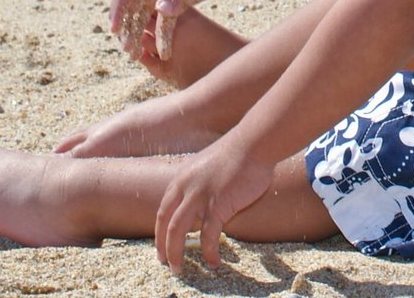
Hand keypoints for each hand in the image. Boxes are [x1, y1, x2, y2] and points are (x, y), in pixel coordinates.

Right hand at [109, 0, 229, 61]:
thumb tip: (161, 10)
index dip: (118, 9)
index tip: (114, 28)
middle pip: (131, 6)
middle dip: (126, 27)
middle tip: (126, 49)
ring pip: (143, 16)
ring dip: (138, 34)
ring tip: (134, 55)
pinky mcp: (172, 1)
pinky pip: (162, 20)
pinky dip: (159, 34)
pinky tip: (161, 50)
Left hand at [154, 139, 273, 273]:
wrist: (255, 143)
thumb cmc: (239, 154)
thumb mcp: (208, 167)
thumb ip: (199, 184)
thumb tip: (200, 206)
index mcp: (182, 178)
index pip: (163, 210)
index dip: (159, 231)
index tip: (161, 246)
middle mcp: (186, 187)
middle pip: (165, 223)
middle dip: (163, 246)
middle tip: (166, 263)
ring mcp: (200, 195)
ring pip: (177, 231)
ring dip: (175, 253)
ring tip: (178, 270)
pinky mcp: (218, 204)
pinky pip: (208, 236)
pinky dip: (209, 252)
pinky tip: (214, 262)